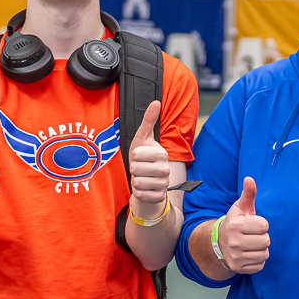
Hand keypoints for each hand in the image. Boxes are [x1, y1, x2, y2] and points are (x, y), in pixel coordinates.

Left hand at [128, 101, 170, 220]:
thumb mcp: (142, 139)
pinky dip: (138, 192)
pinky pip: (140, 194)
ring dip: (135, 181)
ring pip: (137, 182)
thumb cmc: (143, 158)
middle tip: (139, 169)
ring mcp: (164, 184)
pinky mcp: (159, 197)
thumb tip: (155, 101)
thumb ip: (148, 121)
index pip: (136, 154)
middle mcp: (166, 168)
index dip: (133, 156)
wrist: (148, 182)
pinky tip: (144, 188)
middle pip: (135, 168)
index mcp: (162, 153)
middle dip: (133, 169)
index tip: (139, 157)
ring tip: (141, 178)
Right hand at [218, 177, 268, 273]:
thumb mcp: (240, 207)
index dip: (261, 224)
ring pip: (264, 254)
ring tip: (252, 244)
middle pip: (266, 241)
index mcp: (235, 226)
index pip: (264, 226)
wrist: (220, 242)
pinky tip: (250, 253)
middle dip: (262, 237)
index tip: (253, 224)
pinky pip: (261, 265)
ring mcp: (236, 258)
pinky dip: (258, 260)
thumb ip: (248, 194)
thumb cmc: (235, 222)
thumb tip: (249, 179)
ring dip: (262, 249)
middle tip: (253, 235)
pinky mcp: (239, 269)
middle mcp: (234, 243)